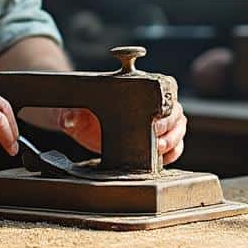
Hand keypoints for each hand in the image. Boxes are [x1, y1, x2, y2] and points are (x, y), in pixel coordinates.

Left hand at [58, 99, 187, 164]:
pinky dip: (174, 152)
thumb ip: (71, 114)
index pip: (165, 90)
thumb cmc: (81, 111)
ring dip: (174, 141)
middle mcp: (152, 103)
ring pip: (179, 127)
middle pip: (175, 113)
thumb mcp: (74, 111)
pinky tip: (165, 159)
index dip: (165, 106)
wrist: (82, 120)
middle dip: (170, 129)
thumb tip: (68, 120)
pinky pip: (175, 144)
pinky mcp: (155, 138)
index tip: (155, 121)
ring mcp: (157, 121)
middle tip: (157, 141)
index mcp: (138, 89)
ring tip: (160, 151)